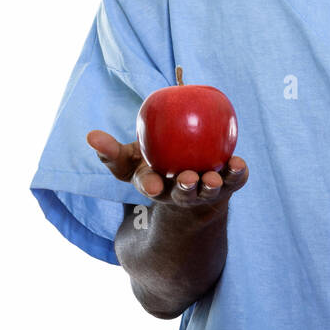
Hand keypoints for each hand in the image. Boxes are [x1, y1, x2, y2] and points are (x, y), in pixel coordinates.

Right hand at [86, 129, 247, 208]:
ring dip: (212, 185)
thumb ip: (110, 151)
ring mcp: (205, 190)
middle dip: (185, 188)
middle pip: (183, 192)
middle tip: (187, 179)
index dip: (151, 185)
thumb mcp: (129, 161)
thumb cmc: (153, 164)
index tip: (153, 184)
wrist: (188, 172)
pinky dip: (237, 173)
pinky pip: (233, 179)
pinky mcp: (227, 184)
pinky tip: (239, 163)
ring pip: (209, 190)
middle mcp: (181, 193)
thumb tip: (90, 136)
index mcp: (156, 187)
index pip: (150, 186)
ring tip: (213, 179)